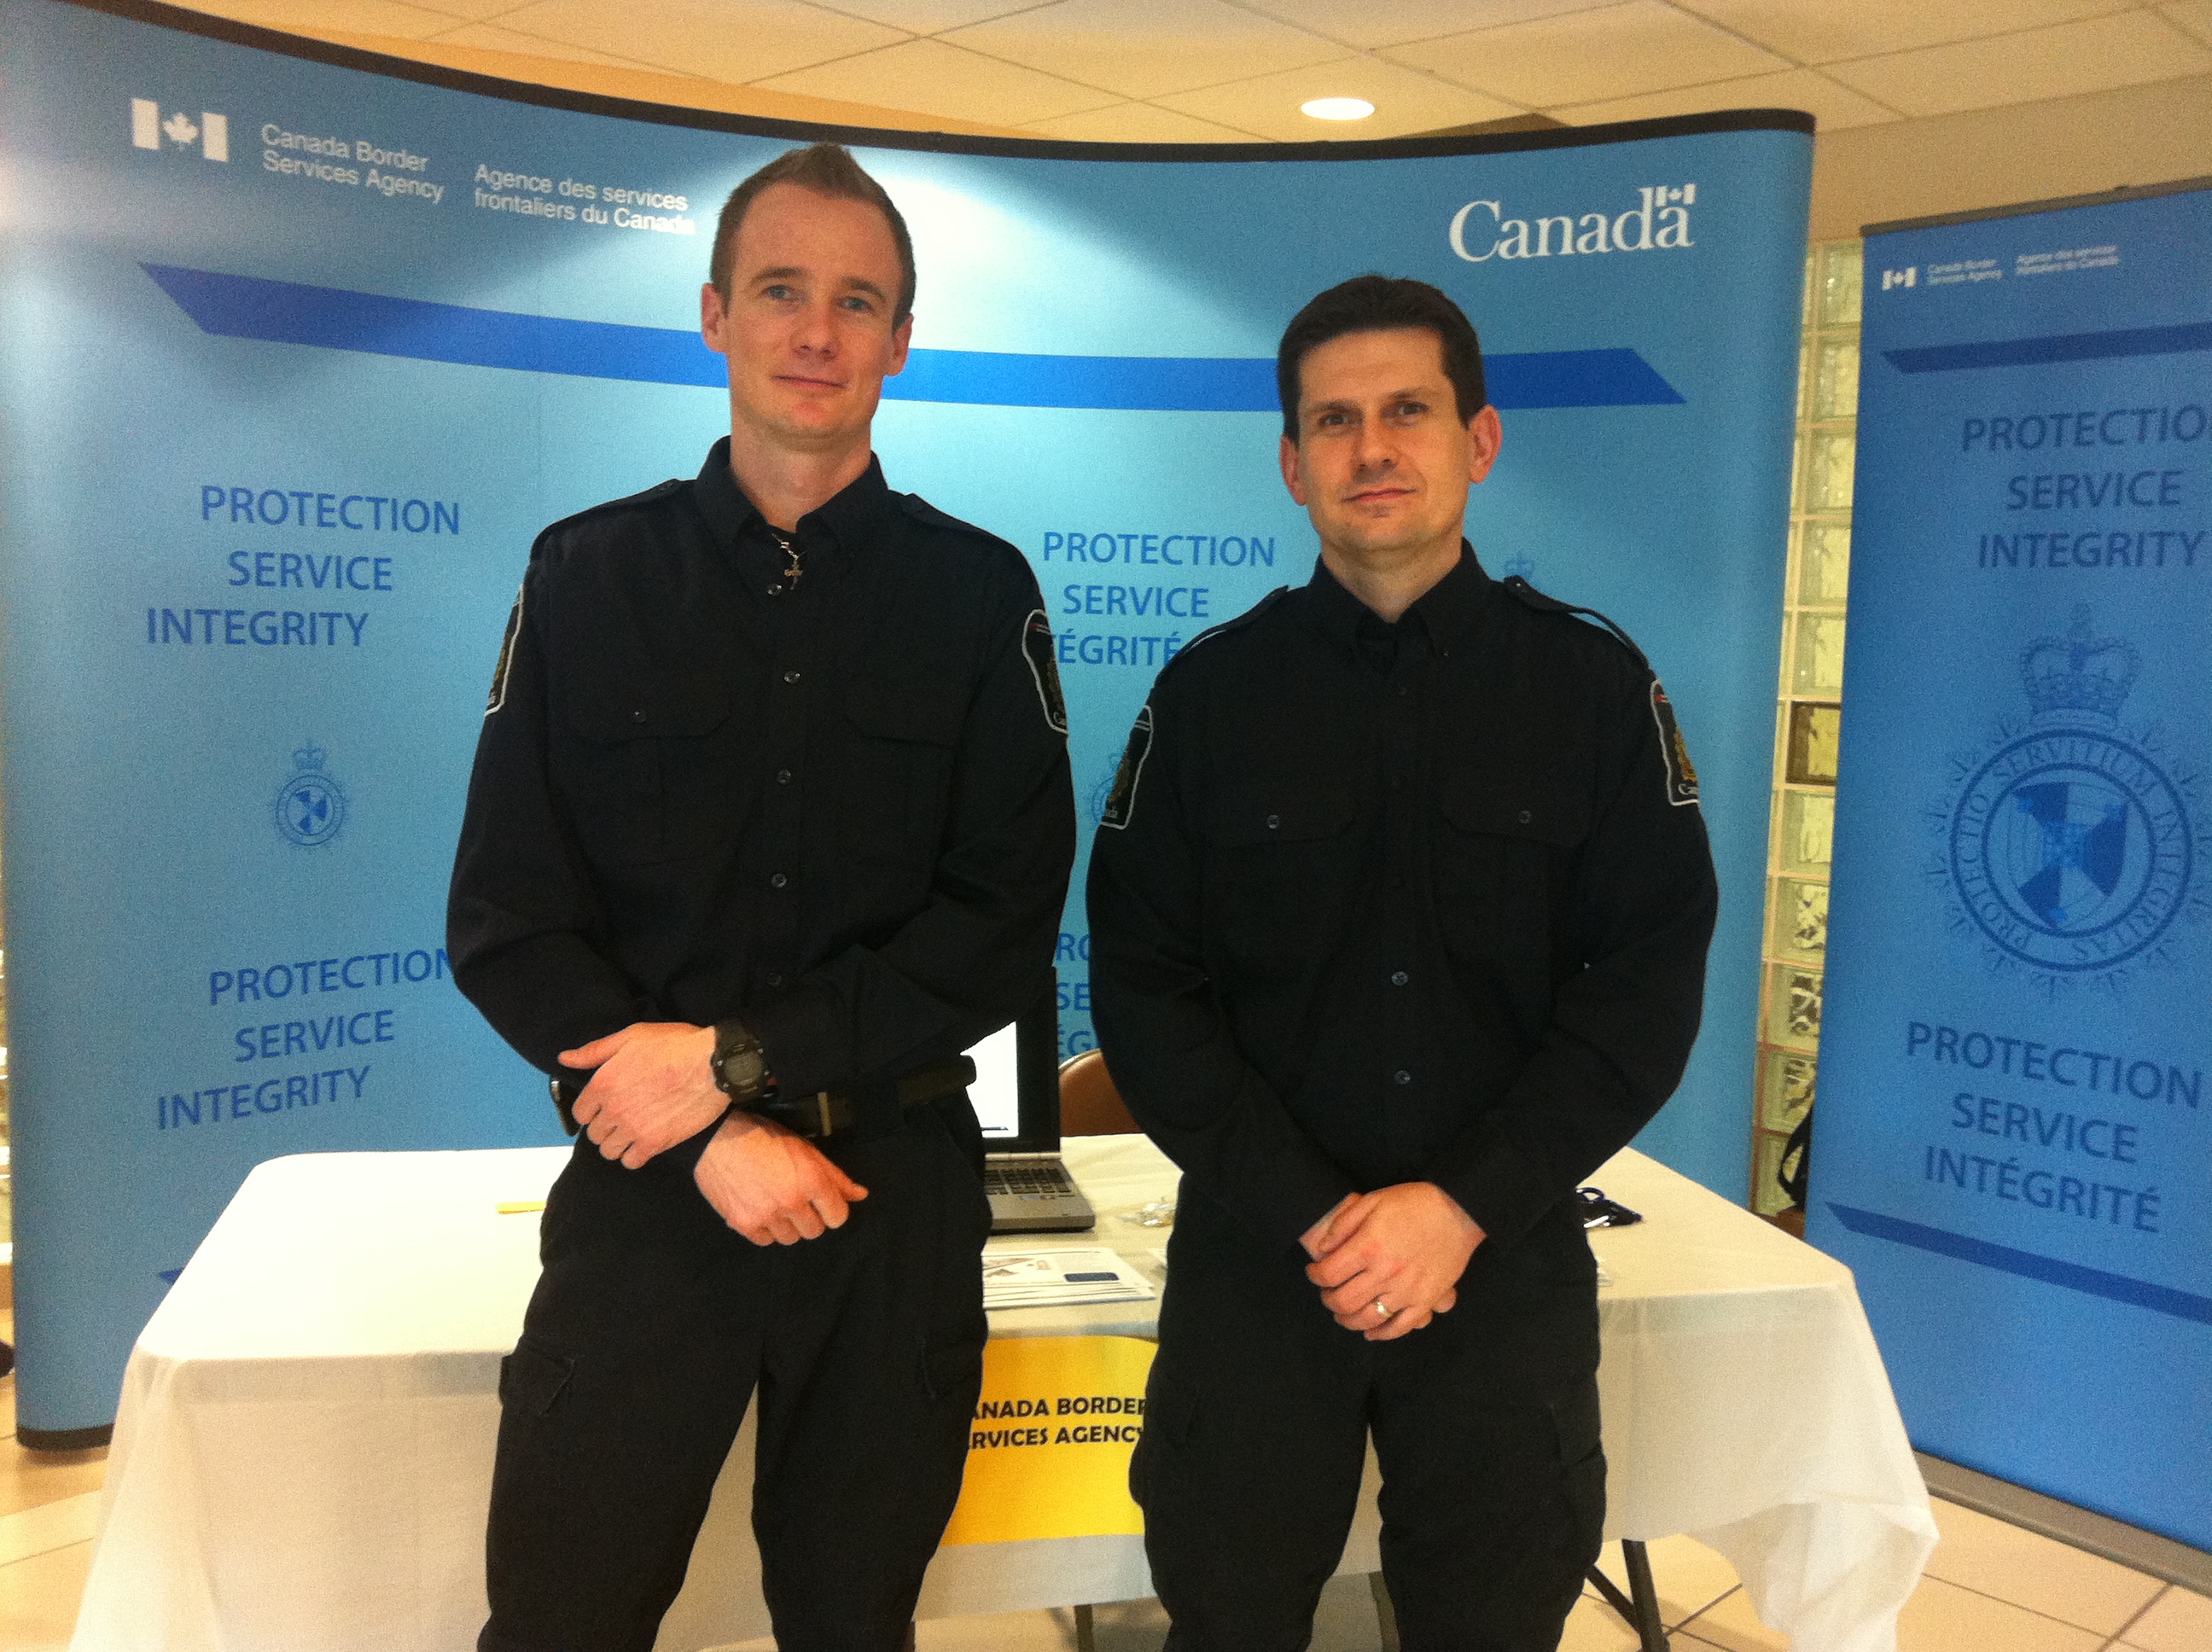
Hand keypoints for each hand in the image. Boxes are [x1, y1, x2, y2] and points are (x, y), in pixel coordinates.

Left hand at [562, 1022, 723, 1167]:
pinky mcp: (655, 1143)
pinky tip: (644, 1144)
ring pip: (609, 1151)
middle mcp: (613, 1109)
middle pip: (594, 1134)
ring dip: (617, 1144)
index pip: (581, 1112)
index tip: (604, 1107)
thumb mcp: (632, 1036)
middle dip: (605, 1127)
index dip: (591, 1110)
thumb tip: (565, 1059)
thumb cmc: (675, 1045)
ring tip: (633, 1133)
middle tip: (622, 1118)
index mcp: (603, 1083)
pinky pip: (631, 1162)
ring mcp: (633, 1129)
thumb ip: (595, 1051)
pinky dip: (634, 1156)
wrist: (714, 1065)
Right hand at [693, 1111, 869, 1244]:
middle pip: (814, 1231)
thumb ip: (834, 1176)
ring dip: (786, 1225)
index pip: (838, 1217)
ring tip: (774, 1203)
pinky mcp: (743, 1224)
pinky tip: (759, 1209)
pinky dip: (764, 1230)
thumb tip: (860, 1195)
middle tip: (794, 1200)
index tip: (822, 1204)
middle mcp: (791, 1201)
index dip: (832, 1210)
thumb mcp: (804, 1149)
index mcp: (811, 1180)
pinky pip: (765, 1241)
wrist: (716, 1137)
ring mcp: (766, 1215)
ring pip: (790, 1238)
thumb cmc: (762, 1136)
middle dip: (809, 1218)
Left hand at [1304, 1183, 1483, 1340]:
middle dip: (1328, 1300)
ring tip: (1343, 1313)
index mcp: (1369, 1247)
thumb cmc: (1414, 1203)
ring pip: (1367, 1319)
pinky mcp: (1425, 1300)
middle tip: (1327, 1294)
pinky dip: (1381, 1334)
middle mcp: (1385, 1273)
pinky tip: (1370, 1332)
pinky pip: (1400, 1327)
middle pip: (1343, 1301)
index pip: (1328, 1274)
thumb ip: (1343, 1224)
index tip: (1315, 1272)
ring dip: (1348, 1320)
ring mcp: (1406, 1290)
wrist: (1459, 1211)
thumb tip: (1323, 1249)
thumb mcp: (1373, 1200)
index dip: (1314, 1276)